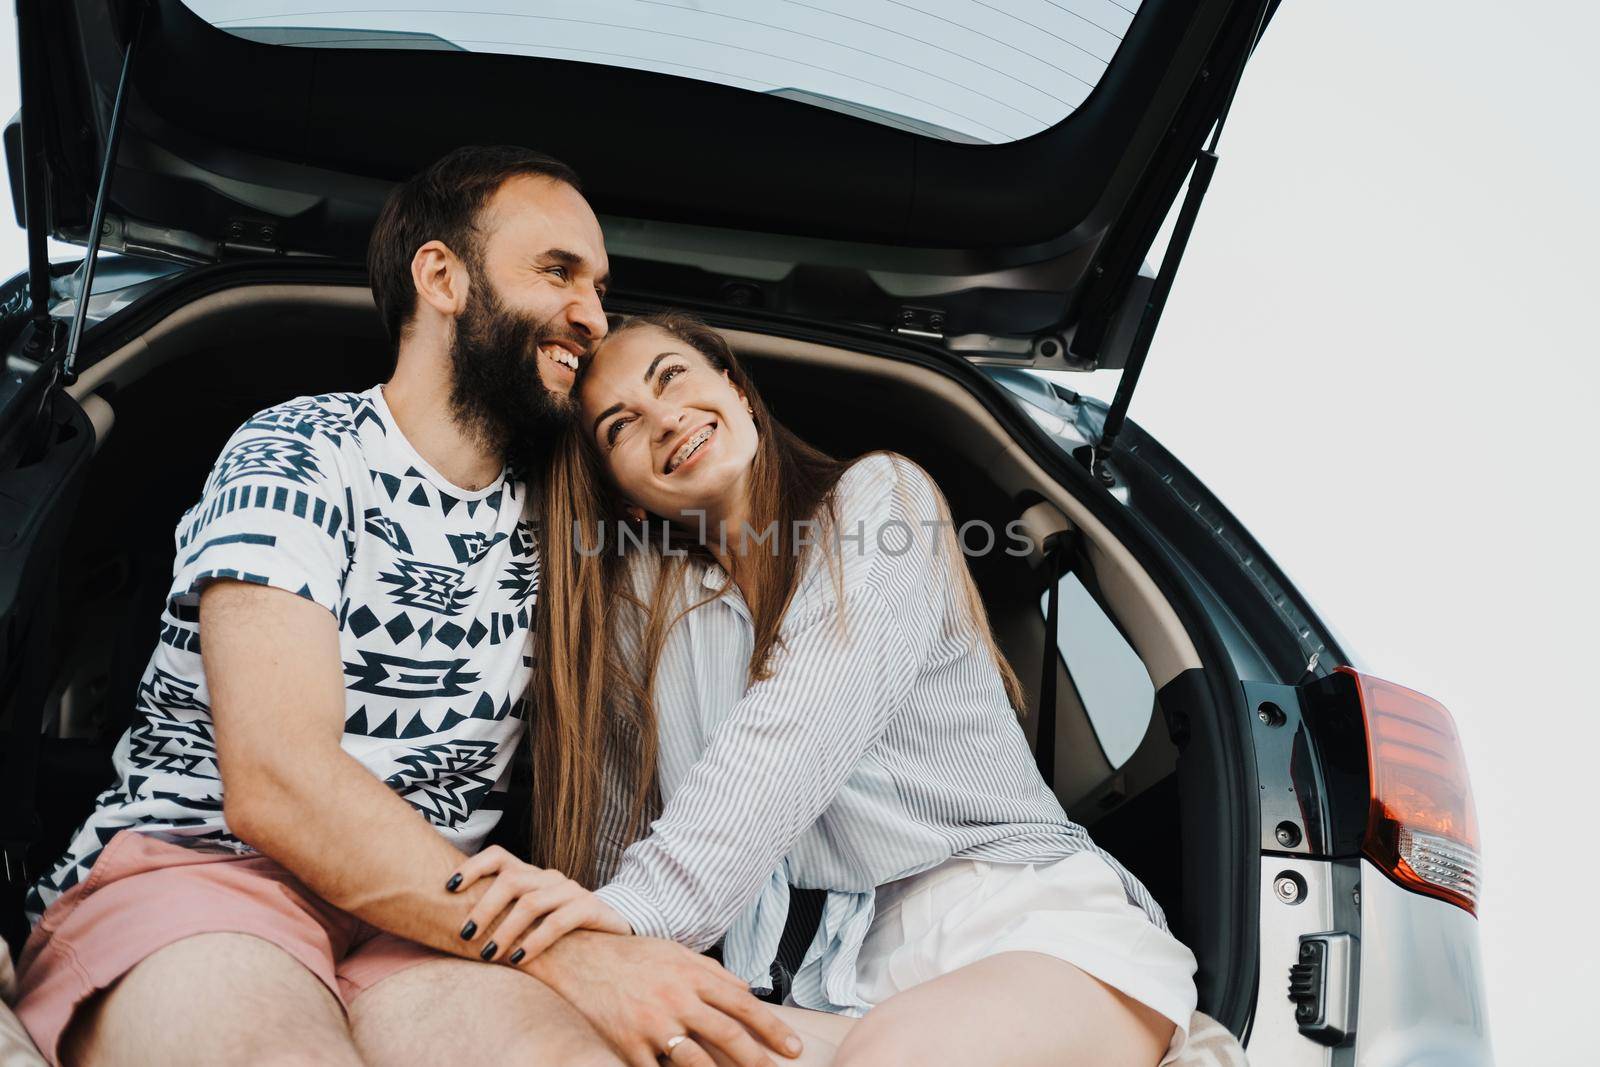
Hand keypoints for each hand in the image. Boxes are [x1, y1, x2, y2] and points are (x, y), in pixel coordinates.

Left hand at [447, 845, 630, 962]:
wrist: (611, 929)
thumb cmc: (560, 927)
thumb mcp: (530, 916)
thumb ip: (503, 912)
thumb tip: (453, 923)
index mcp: (530, 874)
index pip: (498, 856)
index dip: (472, 867)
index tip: (448, 887)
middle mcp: (548, 877)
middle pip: (511, 880)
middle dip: (484, 908)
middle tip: (466, 935)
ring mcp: (570, 890)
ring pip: (531, 902)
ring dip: (506, 930)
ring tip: (490, 955)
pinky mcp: (589, 908)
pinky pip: (558, 922)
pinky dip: (535, 941)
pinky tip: (520, 959)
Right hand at [526, 930, 804, 1066]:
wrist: (580, 957)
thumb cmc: (633, 955)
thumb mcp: (677, 953)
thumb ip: (713, 972)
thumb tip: (746, 991)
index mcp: (692, 975)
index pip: (742, 1005)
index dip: (772, 1029)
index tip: (793, 1049)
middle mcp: (676, 999)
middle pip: (727, 1034)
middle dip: (757, 1059)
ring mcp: (651, 1024)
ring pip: (696, 1061)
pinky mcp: (627, 1045)